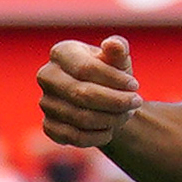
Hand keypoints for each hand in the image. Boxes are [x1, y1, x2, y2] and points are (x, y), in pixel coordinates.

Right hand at [37, 35, 141, 153]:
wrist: (101, 99)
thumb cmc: (110, 73)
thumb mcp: (117, 59)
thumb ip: (118, 49)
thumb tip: (113, 44)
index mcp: (61, 52)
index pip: (85, 68)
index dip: (114, 79)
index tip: (134, 85)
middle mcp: (47, 76)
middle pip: (82, 94)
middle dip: (115, 101)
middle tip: (136, 102)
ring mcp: (45, 102)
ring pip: (81, 118)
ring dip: (111, 119)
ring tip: (126, 114)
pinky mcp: (48, 126)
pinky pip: (75, 137)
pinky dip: (98, 136)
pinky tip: (110, 129)